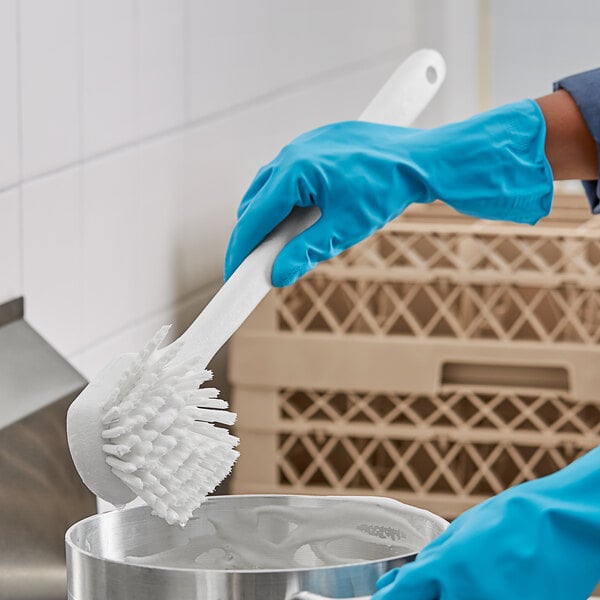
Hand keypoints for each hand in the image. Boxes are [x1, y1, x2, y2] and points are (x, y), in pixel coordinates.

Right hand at [225, 99, 552, 286]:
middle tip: (260, 266)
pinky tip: (303, 216)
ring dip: (270, 217)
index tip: (234, 273)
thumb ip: (306, 252)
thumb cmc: (388, 188)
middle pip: (255, 202)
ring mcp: (303, 144)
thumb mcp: (345, 228)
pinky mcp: (315, 144)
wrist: (423, 160)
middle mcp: (292, 152)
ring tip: (284, 244)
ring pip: (269, 187)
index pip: (254, 217)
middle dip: (254, 235)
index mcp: (295, 170)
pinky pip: (287, 175)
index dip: (240, 249)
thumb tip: (278, 275)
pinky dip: (286, 199)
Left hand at [373, 447, 599, 599]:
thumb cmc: (509, 520)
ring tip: (469, 583)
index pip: (402, 592)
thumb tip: (402, 581)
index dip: (389, 599)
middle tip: (429, 591)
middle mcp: (466, 591)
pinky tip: (488, 589)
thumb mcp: (462, 531)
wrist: (561, 524)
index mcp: (447, 562)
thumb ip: (434, 560)